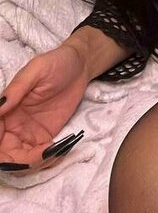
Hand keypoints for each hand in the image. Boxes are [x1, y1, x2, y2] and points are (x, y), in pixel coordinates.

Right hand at [0, 44, 88, 175]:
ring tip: (51, 152)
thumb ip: (17, 89)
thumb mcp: (36, 69)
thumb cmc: (56, 62)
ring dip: (30, 164)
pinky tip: (55, 150)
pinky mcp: (43, 137)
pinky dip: (43, 160)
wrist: (81, 65)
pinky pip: (37, 156)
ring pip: (19, 159)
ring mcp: (27, 133)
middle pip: (3, 153)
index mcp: (5, 108)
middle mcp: (12, 124)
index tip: (12, 150)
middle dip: (14, 162)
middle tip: (36, 157)